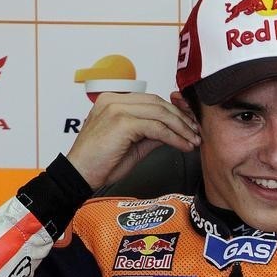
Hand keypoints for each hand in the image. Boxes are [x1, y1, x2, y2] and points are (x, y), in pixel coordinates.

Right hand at [66, 92, 199, 190]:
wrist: (80, 176)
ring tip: (193, 140)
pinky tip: (183, 146)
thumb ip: (151, 134)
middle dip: (182, 118)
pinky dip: (174, 137)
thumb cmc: (100, 163)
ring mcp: (117, 109)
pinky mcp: (122, 122)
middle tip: (196, 132)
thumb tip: (173, 132)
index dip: (174, 112)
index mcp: (113, 101)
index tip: (189, 125)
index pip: (152, 100)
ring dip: (181, 128)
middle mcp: (114, 100)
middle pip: (159, 103)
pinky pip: (156, 127)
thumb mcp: (132, 145)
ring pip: (160, 113)